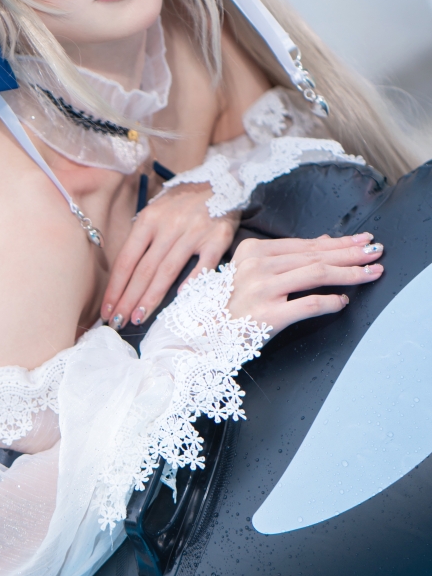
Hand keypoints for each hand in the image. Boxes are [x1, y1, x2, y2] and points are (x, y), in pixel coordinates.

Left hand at [103, 183, 237, 329]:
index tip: (106, 310)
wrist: (220, 181)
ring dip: (151, 297)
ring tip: (138, 318)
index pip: (126, 260)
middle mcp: (168, 226)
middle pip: (144, 269)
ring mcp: (193, 232)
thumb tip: (122, 275)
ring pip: (167, 270)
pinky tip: (180, 298)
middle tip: (118, 322)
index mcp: (148, 220)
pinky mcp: (217, 238)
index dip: (115, 287)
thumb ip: (141, 239)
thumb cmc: (181, 203)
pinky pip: (203, 263)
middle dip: (128, 299)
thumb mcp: (155, 212)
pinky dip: (192, 280)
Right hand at [227, 233, 383, 332]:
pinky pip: (306, 305)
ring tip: (371, 272)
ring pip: (315, 275)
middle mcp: (256, 267)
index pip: (305, 244)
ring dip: (349, 274)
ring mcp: (260, 290)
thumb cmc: (227, 305)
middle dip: (350, 254)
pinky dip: (329, 302)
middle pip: (314, 256)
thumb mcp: (252, 273)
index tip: (362, 240)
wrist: (198, 335)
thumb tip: (326, 241)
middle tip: (376, 252)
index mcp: (252, 252)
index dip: (338, 242)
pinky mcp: (266, 316)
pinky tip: (343, 302)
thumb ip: (288, 257)